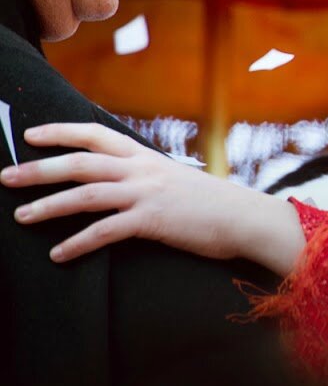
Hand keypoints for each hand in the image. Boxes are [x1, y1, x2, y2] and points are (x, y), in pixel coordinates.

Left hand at [1, 123, 304, 274]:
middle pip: (81, 162)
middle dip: (39, 168)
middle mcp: (142, 170)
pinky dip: (78, 243)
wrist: (245, 218)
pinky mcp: (153, 221)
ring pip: (86, 194)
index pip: (96, 134)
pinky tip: (58, 254)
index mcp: (146, 157)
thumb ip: (145, 176)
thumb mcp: (175, 179)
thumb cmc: (211, 203)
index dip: (61, 132)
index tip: (30, 135)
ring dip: (48, 205)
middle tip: (7, 176)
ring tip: (20, 216)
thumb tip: (119, 180)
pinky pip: (105, 232)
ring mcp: (147, 194)